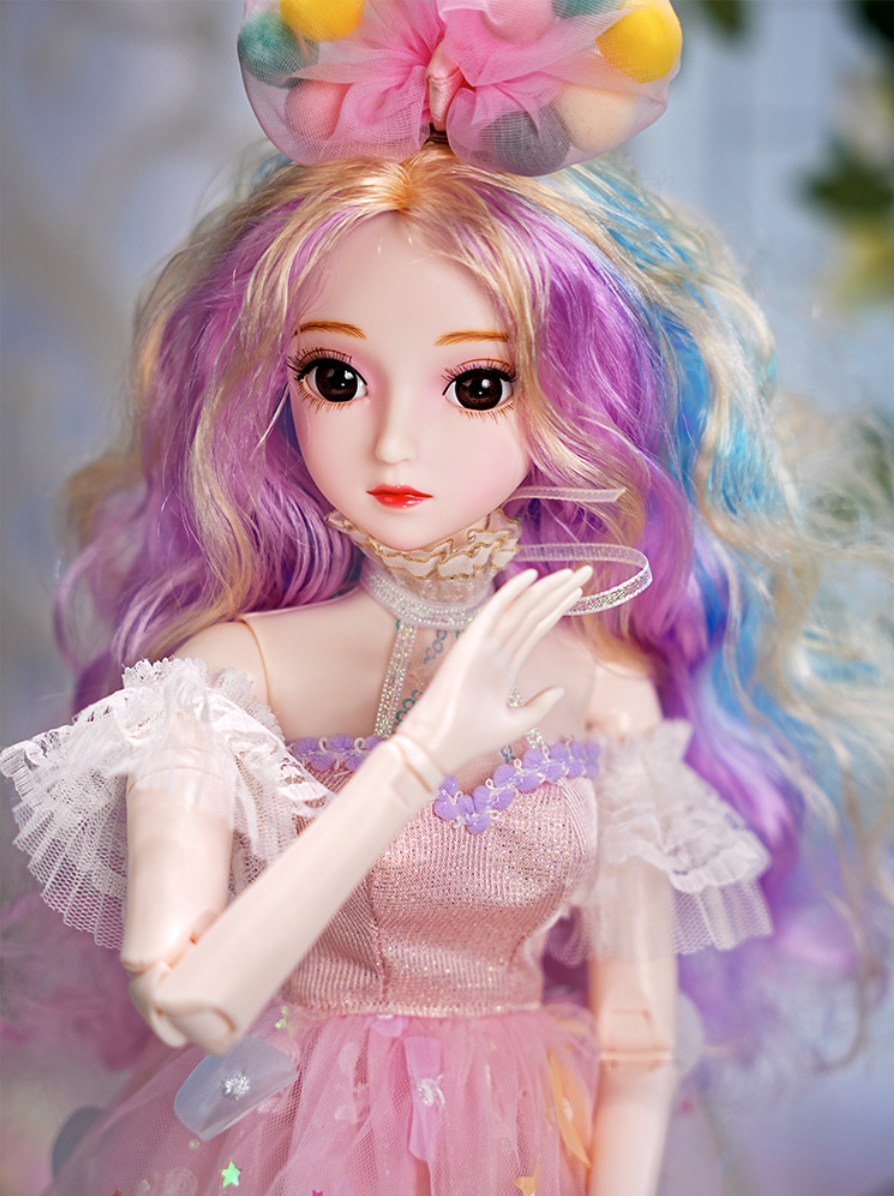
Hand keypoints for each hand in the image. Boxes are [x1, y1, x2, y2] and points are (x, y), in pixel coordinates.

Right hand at [400, 567, 590, 774]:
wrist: (443, 744)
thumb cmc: (473, 737)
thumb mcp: (516, 722)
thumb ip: (538, 705)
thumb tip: (559, 689)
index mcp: (506, 665)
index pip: (538, 627)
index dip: (558, 607)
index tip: (580, 591)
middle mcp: (498, 649)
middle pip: (535, 612)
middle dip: (560, 591)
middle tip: (585, 570)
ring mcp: (486, 643)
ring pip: (522, 608)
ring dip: (547, 588)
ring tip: (572, 572)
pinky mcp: (473, 642)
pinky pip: (495, 610)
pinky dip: (512, 592)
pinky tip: (531, 575)